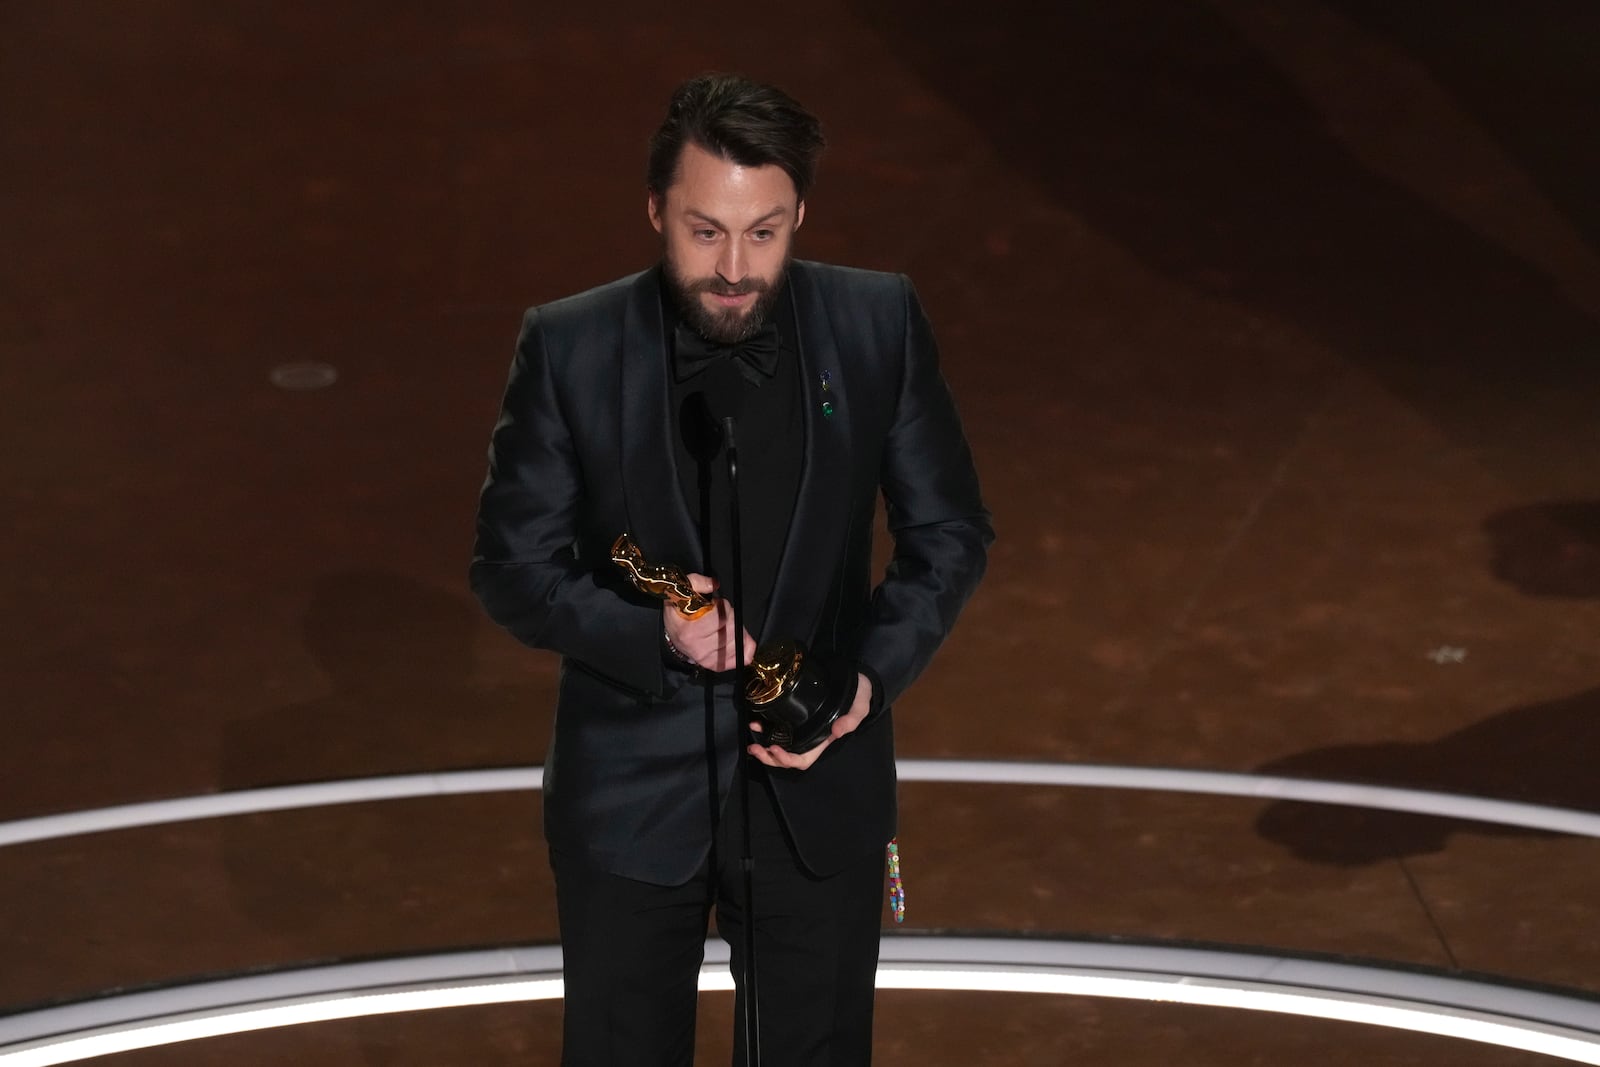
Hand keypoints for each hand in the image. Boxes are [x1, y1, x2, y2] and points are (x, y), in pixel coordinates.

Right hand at [662, 573, 755, 671]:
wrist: (673, 631)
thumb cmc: (680, 610)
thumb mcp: (684, 589)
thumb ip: (698, 582)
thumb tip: (713, 584)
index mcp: (690, 630)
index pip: (721, 618)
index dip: (723, 607)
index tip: (716, 605)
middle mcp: (698, 648)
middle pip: (732, 631)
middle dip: (732, 618)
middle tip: (722, 614)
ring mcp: (706, 659)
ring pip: (737, 643)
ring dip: (737, 631)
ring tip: (725, 625)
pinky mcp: (713, 665)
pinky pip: (738, 659)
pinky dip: (744, 649)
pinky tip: (739, 640)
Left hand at [747, 672, 871, 770]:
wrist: (857, 680)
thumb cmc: (859, 697)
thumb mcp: (859, 708)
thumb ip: (850, 720)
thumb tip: (837, 732)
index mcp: (822, 740)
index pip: (803, 760)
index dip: (787, 759)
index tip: (774, 749)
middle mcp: (809, 737)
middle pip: (786, 757)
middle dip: (768, 756)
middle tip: (754, 747)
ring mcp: (801, 726)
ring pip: (779, 744)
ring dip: (763, 744)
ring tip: (752, 732)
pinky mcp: (795, 714)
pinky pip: (778, 726)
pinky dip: (766, 726)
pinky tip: (757, 720)